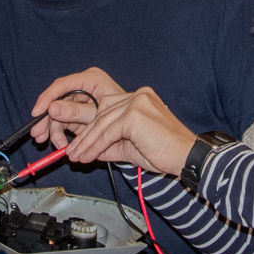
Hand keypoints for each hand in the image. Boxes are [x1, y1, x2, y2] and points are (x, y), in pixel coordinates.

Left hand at [32, 69, 195, 174]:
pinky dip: (93, 146)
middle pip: (97, 112)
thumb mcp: (129, 147)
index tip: (67, 132)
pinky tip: (86, 157)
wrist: (188, 159)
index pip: (102, 104)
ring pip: (100, 123)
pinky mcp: (135, 115)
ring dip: (84, 142)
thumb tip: (85, 149)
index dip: (82, 117)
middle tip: (65, 148)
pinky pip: (107, 132)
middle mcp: (135, 95)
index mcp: (136, 98)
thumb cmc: (165, 153)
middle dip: (77, 130)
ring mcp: (136, 102)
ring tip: (73, 156)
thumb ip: (108, 144)